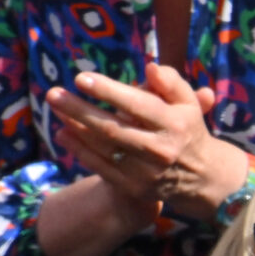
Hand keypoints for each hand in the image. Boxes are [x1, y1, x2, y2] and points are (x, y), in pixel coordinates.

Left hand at [47, 63, 250, 220]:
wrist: (201, 178)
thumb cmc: (186, 129)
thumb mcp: (187, 103)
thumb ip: (171, 82)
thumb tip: (150, 67)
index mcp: (175, 125)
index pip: (138, 105)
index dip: (109, 91)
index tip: (81, 78)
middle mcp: (160, 150)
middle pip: (113, 129)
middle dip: (79, 111)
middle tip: (53, 93)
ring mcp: (145, 172)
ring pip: (103, 148)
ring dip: (74, 127)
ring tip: (55, 107)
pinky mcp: (134, 187)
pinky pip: (100, 167)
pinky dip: (79, 150)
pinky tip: (63, 133)